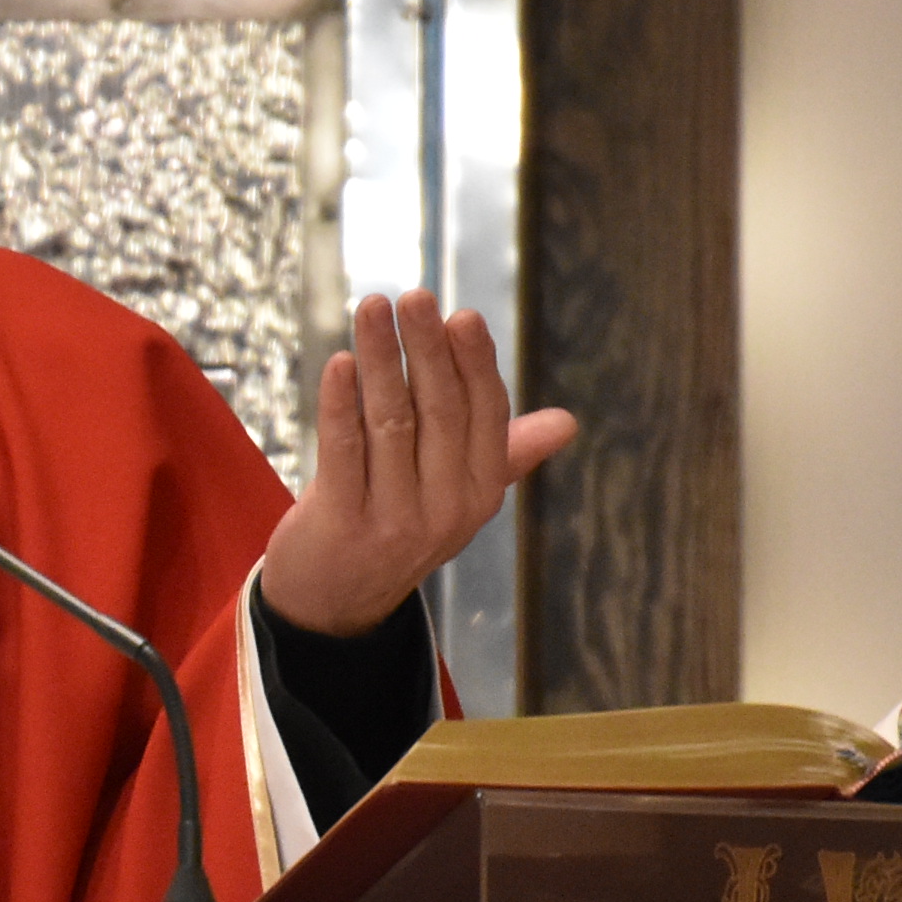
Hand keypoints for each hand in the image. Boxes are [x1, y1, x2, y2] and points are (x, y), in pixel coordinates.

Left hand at [258, 290, 578, 637]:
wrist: (334, 604)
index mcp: (480, 492)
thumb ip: (505, 452)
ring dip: (382, 360)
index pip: (485, 415)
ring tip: (372, 308)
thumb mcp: (455, 495)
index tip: (460, 315)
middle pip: (440, 412)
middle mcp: (445, 508)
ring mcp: (395, 519)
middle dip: (427, 349)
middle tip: (413, 296)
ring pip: (391, 423)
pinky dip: (340, 403)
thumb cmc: (396, 528)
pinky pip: (344, 452)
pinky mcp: (343, 524)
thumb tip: (567, 422)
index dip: (473, 363)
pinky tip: (339, 363)